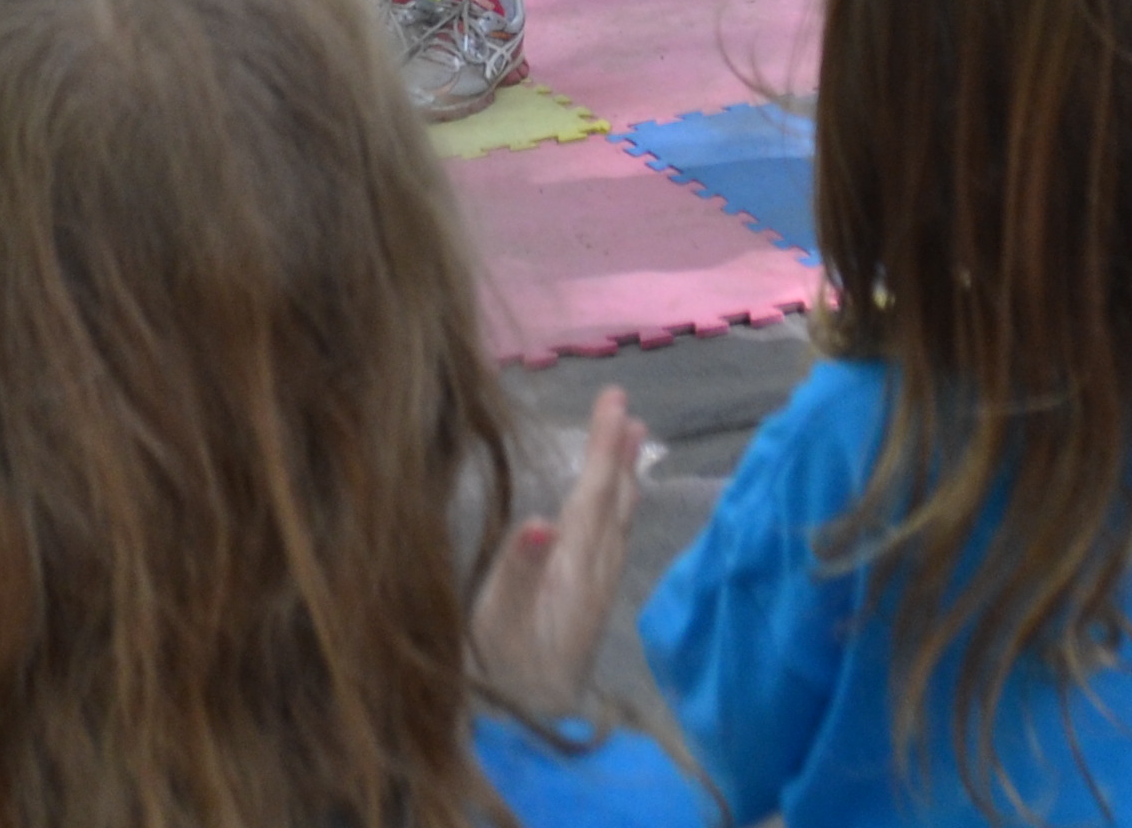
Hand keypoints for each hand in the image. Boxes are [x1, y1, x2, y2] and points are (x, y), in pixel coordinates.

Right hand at [473, 384, 649, 721]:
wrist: (527, 730)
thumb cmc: (501, 671)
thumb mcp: (497, 622)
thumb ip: (518, 573)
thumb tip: (539, 525)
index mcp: (574, 568)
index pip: (593, 494)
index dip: (604, 447)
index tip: (616, 400)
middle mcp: (596, 573)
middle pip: (613, 501)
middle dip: (619, 453)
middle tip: (627, 407)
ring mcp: (598, 589)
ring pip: (618, 520)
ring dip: (624, 477)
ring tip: (634, 438)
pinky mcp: (592, 603)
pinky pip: (612, 538)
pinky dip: (617, 508)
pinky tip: (614, 504)